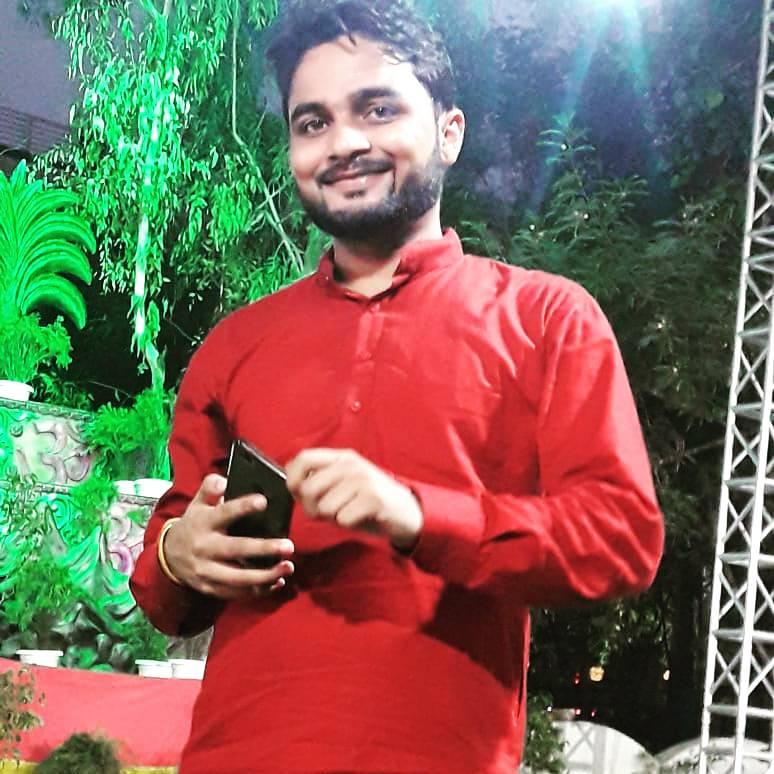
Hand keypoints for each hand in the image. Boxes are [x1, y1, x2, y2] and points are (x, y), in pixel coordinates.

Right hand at [162, 474, 294, 598]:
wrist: (169, 554)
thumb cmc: (194, 524)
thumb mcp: (198, 502)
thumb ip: (210, 488)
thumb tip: (223, 482)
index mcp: (203, 522)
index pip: (224, 513)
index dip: (243, 507)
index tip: (263, 501)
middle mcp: (204, 547)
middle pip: (236, 549)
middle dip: (264, 549)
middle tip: (288, 547)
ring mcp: (206, 570)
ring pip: (238, 578)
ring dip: (265, 576)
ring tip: (288, 567)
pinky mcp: (210, 587)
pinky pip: (236, 593)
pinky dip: (258, 590)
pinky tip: (277, 581)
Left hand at [285, 448, 422, 550]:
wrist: (407, 512)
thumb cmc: (368, 501)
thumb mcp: (343, 484)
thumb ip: (319, 481)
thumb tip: (293, 485)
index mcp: (341, 458)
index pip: (303, 459)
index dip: (293, 480)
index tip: (299, 494)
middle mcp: (351, 464)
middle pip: (309, 488)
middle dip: (312, 508)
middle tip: (328, 513)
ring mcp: (363, 479)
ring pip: (324, 507)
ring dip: (333, 518)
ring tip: (349, 512)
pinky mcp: (373, 498)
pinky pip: (342, 518)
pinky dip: (348, 524)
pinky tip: (360, 517)